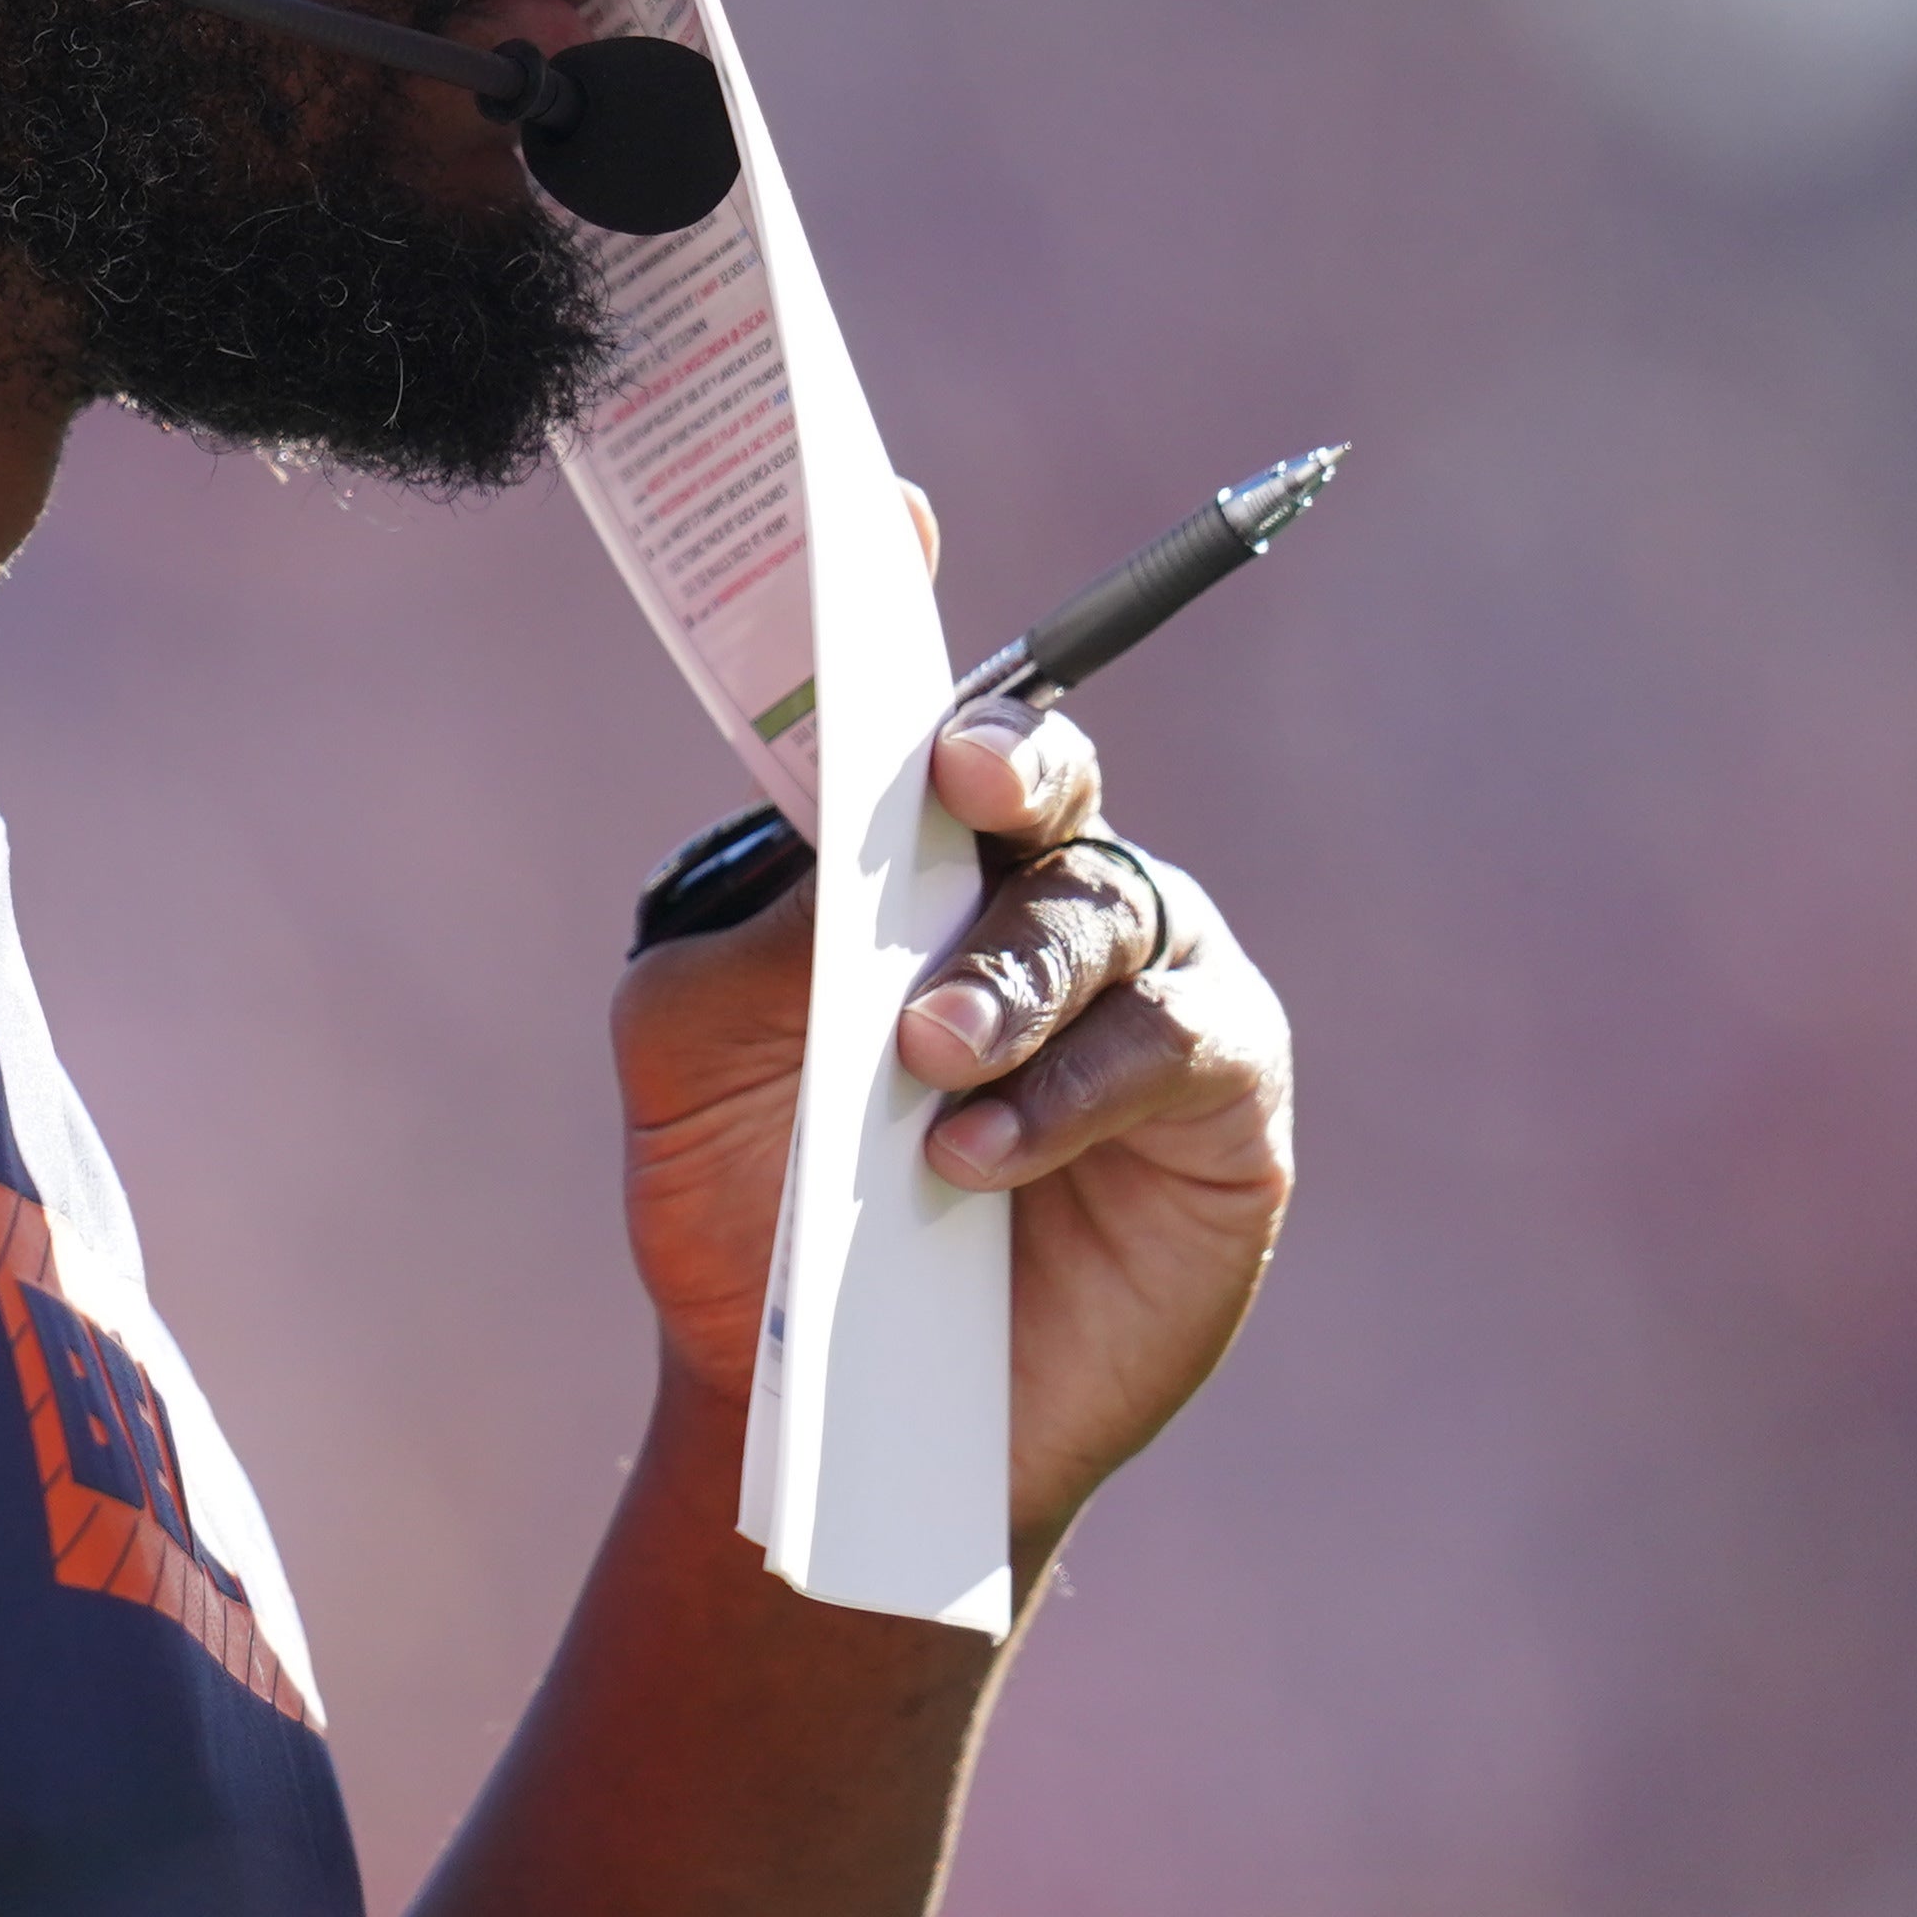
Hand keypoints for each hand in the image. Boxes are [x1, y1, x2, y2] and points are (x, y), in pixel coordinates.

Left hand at [607, 503, 1295, 1584]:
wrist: (809, 1407)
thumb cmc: (751, 1206)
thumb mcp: (697, 1057)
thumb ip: (760, 943)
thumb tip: (848, 863)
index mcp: (902, 856)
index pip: (915, 706)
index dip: (908, 598)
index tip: (890, 508)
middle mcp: (1029, 892)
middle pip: (1048, 773)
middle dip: (1014, 753)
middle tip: (963, 779)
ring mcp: (1138, 987)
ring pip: (1104, 910)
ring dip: (1010, 977)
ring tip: (923, 1067)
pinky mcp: (1219, 1102)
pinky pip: (1170, 1046)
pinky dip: (1069, 1089)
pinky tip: (978, 1153)